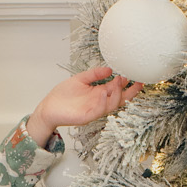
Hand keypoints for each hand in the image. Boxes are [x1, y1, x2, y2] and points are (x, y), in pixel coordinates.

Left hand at [26, 67, 141, 146]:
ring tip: (118, 82)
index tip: (133, 75)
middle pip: (120, 99)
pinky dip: (103, 102)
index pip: (117, 89)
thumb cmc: (62, 96)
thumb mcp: (80, 79)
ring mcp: (94, 110)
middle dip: (130, 92)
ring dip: (116, 94)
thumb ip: (94, 74)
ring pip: (111, 105)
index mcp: (99, 93)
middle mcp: (99, 102)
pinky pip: (98, 111)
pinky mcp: (86, 117)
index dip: (126, 84)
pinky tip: (103, 92)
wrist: (48, 108)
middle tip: (137, 82)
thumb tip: (109, 69)